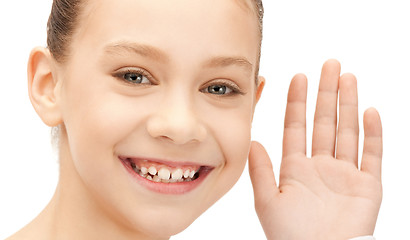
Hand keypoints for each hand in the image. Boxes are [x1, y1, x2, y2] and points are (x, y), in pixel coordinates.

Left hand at [249, 60, 382, 239]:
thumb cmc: (290, 236)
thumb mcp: (267, 200)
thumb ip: (261, 170)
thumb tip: (253, 141)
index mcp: (295, 168)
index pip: (296, 126)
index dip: (297, 102)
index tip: (298, 76)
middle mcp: (320, 166)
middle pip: (323, 122)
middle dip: (326, 93)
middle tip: (329, 65)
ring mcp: (345, 174)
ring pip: (347, 131)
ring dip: (348, 104)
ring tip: (347, 77)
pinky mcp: (368, 186)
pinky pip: (372, 154)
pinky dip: (373, 133)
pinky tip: (369, 111)